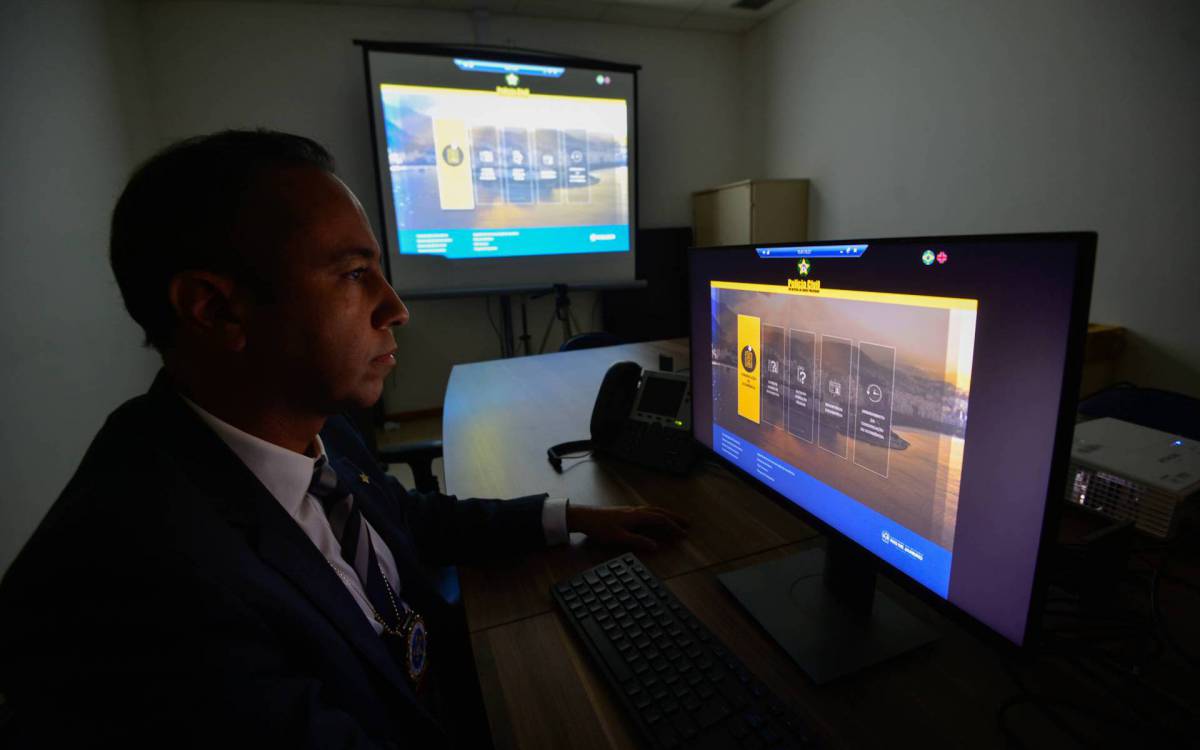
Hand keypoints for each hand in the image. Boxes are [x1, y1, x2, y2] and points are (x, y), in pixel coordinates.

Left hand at [566, 504, 689, 552]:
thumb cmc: (600, 527)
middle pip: (660, 512)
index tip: (683, 534)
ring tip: (675, 520)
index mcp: (636, 516)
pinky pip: (647, 510)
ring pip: (654, 510)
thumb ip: (638, 542)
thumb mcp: (619, 537)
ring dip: (666, 515)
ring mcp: (631, 510)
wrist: (584, 517)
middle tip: (687, 523)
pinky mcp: (626, 512)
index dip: (673, 527)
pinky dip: (657, 514)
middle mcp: (636, 511)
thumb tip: (655, 546)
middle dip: (674, 518)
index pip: (660, 520)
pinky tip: (655, 517)